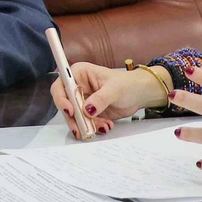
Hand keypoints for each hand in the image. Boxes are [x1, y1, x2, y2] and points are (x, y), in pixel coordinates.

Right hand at [51, 62, 170, 139]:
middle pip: (65, 105)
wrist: (140, 95)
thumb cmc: (128, 84)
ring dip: (86, 125)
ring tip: (103, 126)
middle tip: (84, 128)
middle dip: (75, 118)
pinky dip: (94, 127)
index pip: (61, 85)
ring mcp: (83, 101)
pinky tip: (106, 125)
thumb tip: (87, 109)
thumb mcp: (114, 89)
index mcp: (79, 74)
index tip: (71, 110)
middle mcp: (78, 87)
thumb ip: (100, 99)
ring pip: (74, 117)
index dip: (61, 99)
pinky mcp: (89, 113)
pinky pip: (85, 123)